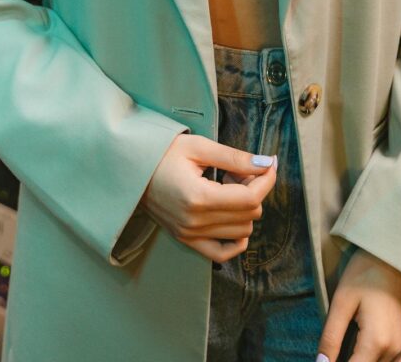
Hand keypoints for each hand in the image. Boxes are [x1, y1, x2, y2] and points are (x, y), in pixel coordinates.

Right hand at [141, 134, 276, 262]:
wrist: (132, 170)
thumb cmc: (163, 154)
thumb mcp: (199, 147)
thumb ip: (234, 158)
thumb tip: (265, 163)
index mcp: (198, 197)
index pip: (249, 198)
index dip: (266, 180)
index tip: (269, 163)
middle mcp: (195, 222)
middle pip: (249, 215)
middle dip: (254, 190)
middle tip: (240, 170)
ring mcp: (190, 235)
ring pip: (241, 232)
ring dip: (245, 209)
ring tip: (229, 187)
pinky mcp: (187, 240)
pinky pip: (223, 253)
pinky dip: (236, 239)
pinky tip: (233, 216)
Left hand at [317, 248, 400, 361]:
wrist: (396, 251)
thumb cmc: (366, 271)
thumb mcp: (341, 302)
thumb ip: (331, 337)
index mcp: (377, 341)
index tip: (327, 360)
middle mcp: (396, 348)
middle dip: (352, 361)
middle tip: (337, 348)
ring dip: (367, 360)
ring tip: (352, 346)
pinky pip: (398, 361)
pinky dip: (382, 360)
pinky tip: (369, 348)